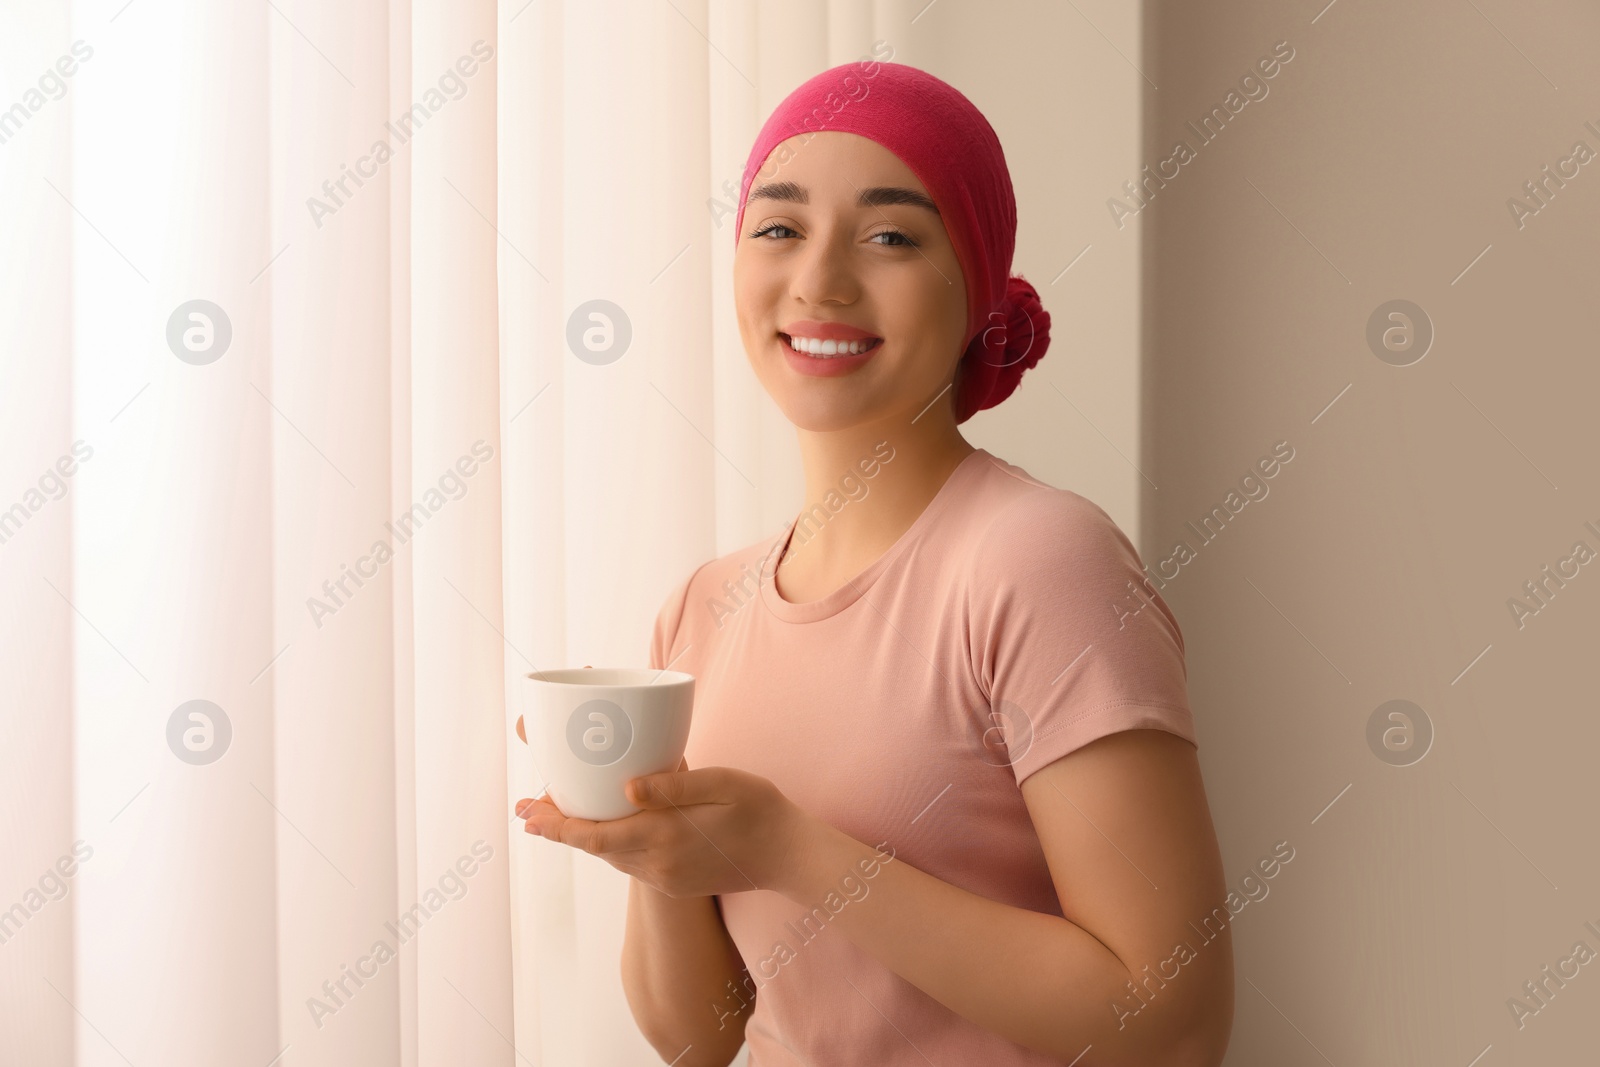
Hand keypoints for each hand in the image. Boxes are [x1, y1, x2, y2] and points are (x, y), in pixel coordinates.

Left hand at [513, 718, 807, 897]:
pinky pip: (632, 863)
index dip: (557, 826)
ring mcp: (665, 879)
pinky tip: (608, 829)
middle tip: (528, 809)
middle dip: (559, 829)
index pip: (595, 836)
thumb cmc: (760, 811)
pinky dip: (611, 846)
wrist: (790, 856)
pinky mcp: (674, 884)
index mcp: (664, 837)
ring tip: (555, 817)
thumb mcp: (722, 783)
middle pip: (595, 849)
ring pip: (612, 857)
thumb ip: (675, 785)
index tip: (528, 812)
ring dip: (583, 838)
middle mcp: (658, 865)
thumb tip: (627, 788)